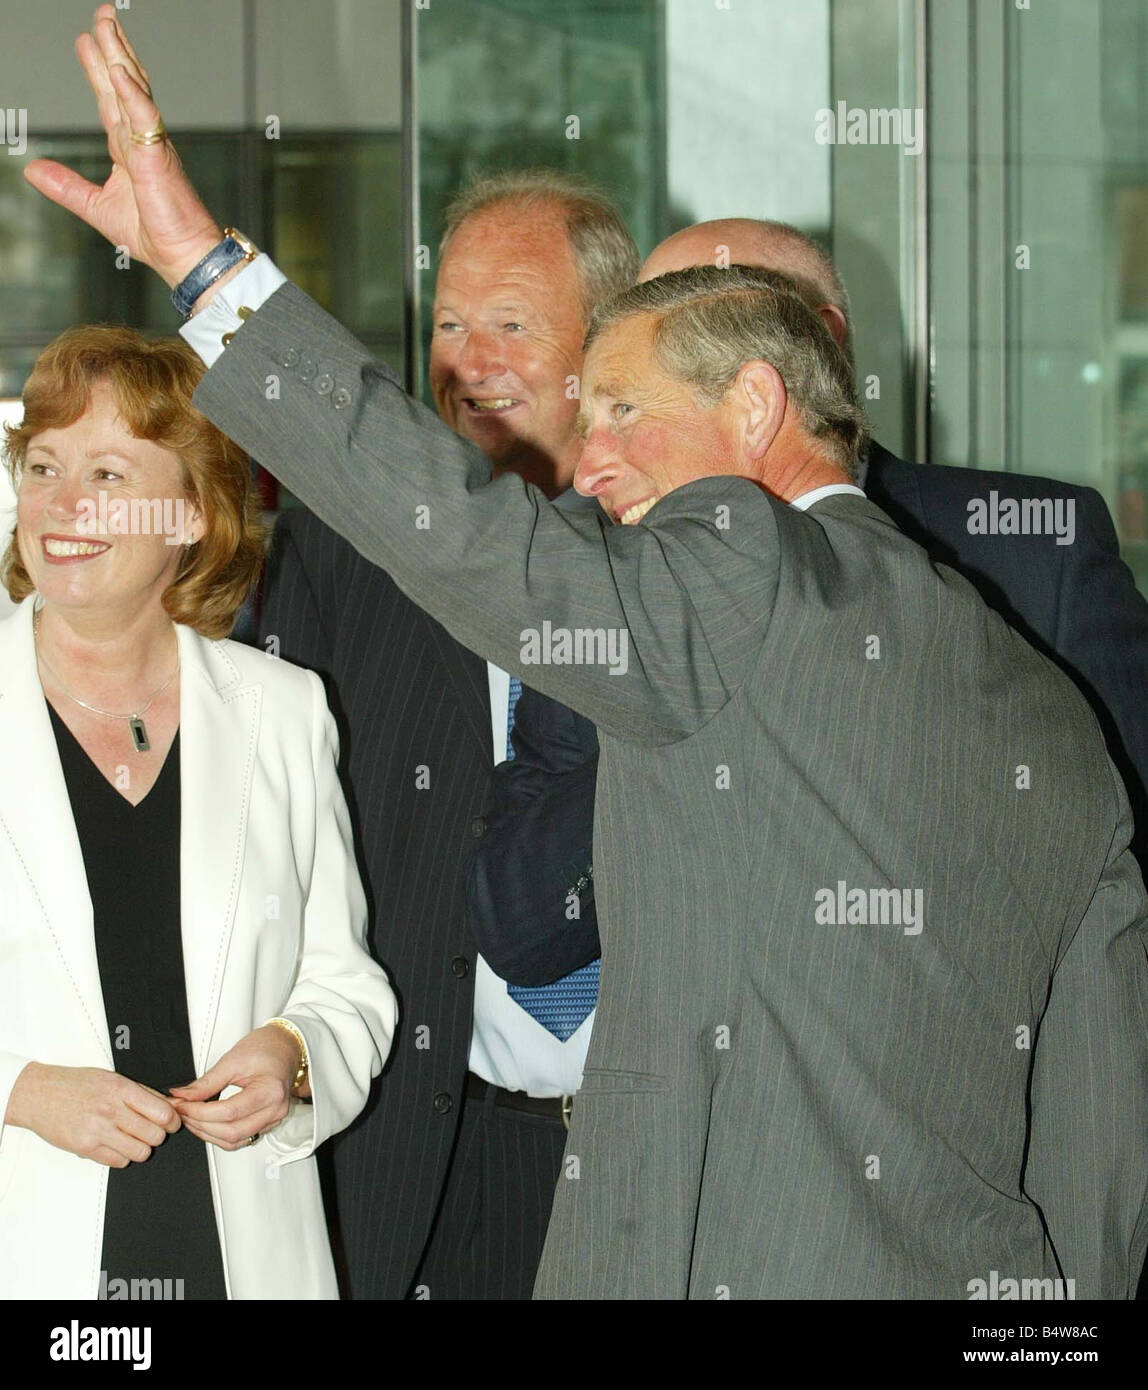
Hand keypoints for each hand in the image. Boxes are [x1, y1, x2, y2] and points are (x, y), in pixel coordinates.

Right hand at [5, 1062, 180, 1167]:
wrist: (39, 1094)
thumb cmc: (75, 1084)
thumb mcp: (112, 1078)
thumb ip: (141, 1093)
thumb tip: (169, 1105)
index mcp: (121, 1089)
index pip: (163, 1112)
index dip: (173, 1121)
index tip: (171, 1122)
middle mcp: (111, 1110)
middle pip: (155, 1135)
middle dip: (158, 1135)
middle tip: (151, 1131)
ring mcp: (98, 1131)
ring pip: (140, 1152)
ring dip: (141, 1148)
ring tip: (132, 1139)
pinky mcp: (86, 1148)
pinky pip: (119, 1162)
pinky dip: (122, 1157)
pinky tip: (115, 1145)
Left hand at [23, 4, 221, 286]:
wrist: (183, 256)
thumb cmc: (154, 235)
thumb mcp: (96, 206)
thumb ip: (66, 186)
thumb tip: (33, 171)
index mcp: (129, 150)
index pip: (110, 101)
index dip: (98, 70)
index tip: (87, 42)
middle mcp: (142, 140)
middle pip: (124, 84)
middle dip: (112, 48)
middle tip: (102, 16)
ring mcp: (152, 144)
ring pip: (134, 91)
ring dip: (120, 56)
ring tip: (106, 25)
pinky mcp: (158, 156)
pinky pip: (144, 117)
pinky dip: (131, 93)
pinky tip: (119, 70)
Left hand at [169, 1025, 302, 1150]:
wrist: (284, 1047)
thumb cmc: (265, 1048)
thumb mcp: (232, 1059)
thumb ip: (206, 1082)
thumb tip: (182, 1096)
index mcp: (270, 1090)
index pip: (229, 1112)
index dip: (200, 1112)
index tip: (182, 1105)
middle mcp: (275, 1110)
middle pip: (232, 1132)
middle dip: (201, 1125)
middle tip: (183, 1112)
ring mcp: (273, 1119)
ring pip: (235, 1141)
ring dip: (208, 1134)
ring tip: (191, 1118)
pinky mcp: (267, 1124)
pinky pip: (241, 1139)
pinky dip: (220, 1135)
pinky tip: (206, 1124)